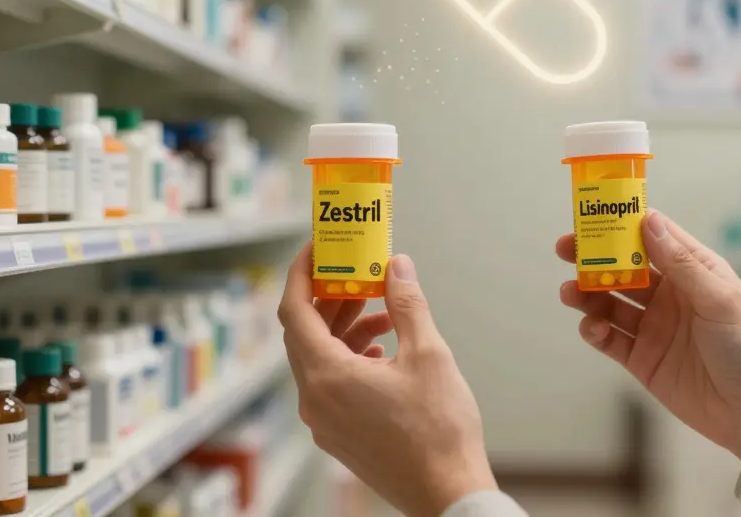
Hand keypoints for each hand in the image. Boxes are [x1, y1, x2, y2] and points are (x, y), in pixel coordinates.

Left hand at [279, 244, 496, 516]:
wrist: (446, 493)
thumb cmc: (439, 429)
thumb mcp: (428, 354)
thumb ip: (406, 304)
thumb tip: (396, 266)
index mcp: (326, 376)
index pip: (293, 311)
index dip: (301, 273)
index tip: (316, 249)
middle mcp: (314, 400)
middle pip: (304, 334)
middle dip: (330, 300)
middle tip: (357, 275)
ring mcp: (324, 422)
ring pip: (320, 360)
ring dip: (345, 330)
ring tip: (384, 314)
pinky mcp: (338, 435)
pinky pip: (331, 384)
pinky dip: (350, 359)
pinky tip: (383, 352)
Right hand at [557, 210, 740, 463]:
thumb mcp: (719, 299)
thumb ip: (680, 263)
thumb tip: (649, 221)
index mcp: (694, 271)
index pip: (653, 237)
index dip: (624, 224)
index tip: (594, 215)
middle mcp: (670, 295)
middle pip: (624, 268)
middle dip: (594, 257)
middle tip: (566, 249)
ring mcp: (654, 326)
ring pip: (610, 302)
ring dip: (587, 294)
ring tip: (570, 292)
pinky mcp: (642, 358)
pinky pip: (610, 339)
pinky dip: (595, 330)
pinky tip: (592, 327)